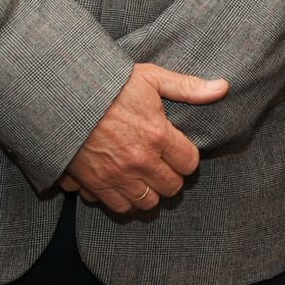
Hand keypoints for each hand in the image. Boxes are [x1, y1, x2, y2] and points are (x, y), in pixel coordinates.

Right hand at [58, 62, 228, 214]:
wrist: (62, 95)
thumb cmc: (108, 83)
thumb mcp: (150, 77)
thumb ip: (188, 88)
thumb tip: (222, 88)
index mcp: (157, 134)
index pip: (189, 164)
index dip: (187, 158)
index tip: (178, 150)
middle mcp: (140, 160)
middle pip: (171, 188)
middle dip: (171, 177)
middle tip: (163, 164)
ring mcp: (116, 175)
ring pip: (147, 203)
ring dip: (149, 192)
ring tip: (144, 176)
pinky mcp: (94, 184)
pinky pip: (118, 207)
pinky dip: (122, 200)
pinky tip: (122, 184)